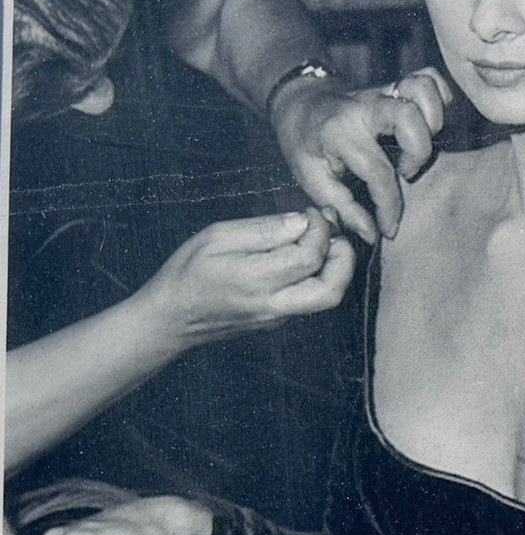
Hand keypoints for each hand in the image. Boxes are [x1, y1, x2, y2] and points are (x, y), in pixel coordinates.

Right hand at [135, 209, 353, 350]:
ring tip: (325, 241)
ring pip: (326, 298)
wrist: (169, 319)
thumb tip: (302, 221)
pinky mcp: (278, 322)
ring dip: (336, 268)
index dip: (321, 230)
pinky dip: (319, 277)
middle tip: (335, 233)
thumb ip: (263, 230)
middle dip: (344, 258)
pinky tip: (305, 256)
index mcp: (255, 280)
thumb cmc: (186, 272)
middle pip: (331, 289)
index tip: (313, 213)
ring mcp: (278, 318)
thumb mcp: (216, 238)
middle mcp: (272, 305)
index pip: (309, 257)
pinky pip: (310, 301)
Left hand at [271, 68, 451, 242]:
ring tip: (418, 145)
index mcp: (339, 132)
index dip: (389, 206)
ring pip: (422, 88)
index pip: (377, 170)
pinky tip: (429, 124)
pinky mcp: (397, 85)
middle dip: (418, 151)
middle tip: (405, 172)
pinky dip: (439, 99)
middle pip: (407, 116)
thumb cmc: (304, 143)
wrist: (298, 101)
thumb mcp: (310, 179)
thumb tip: (372, 233)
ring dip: (433, 119)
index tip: (388, 227)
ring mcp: (383, 91)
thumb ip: (342, 208)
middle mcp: (363, 106)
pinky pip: (429, 78)